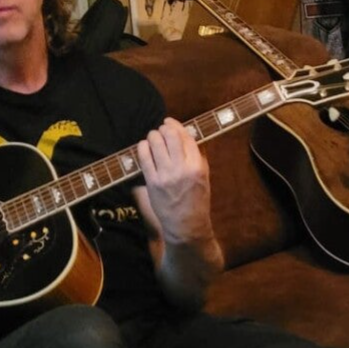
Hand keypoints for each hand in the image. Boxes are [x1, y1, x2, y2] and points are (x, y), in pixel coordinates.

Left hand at [137, 120, 212, 244]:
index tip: (169, 122)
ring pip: (155, 142)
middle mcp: (182, 168)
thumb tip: (188, 137)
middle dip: (164, 129)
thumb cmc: (197, 201)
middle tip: (161, 131)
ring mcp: (165, 175)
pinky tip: (145, 147)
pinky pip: (144, 156)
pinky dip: (143, 147)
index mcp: (197, 166)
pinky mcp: (152, 182)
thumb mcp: (205, 177)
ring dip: (153, 136)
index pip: (186, 137)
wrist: (186, 225)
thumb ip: (198, 157)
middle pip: (170, 135)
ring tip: (153, 139)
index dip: (176, 126)